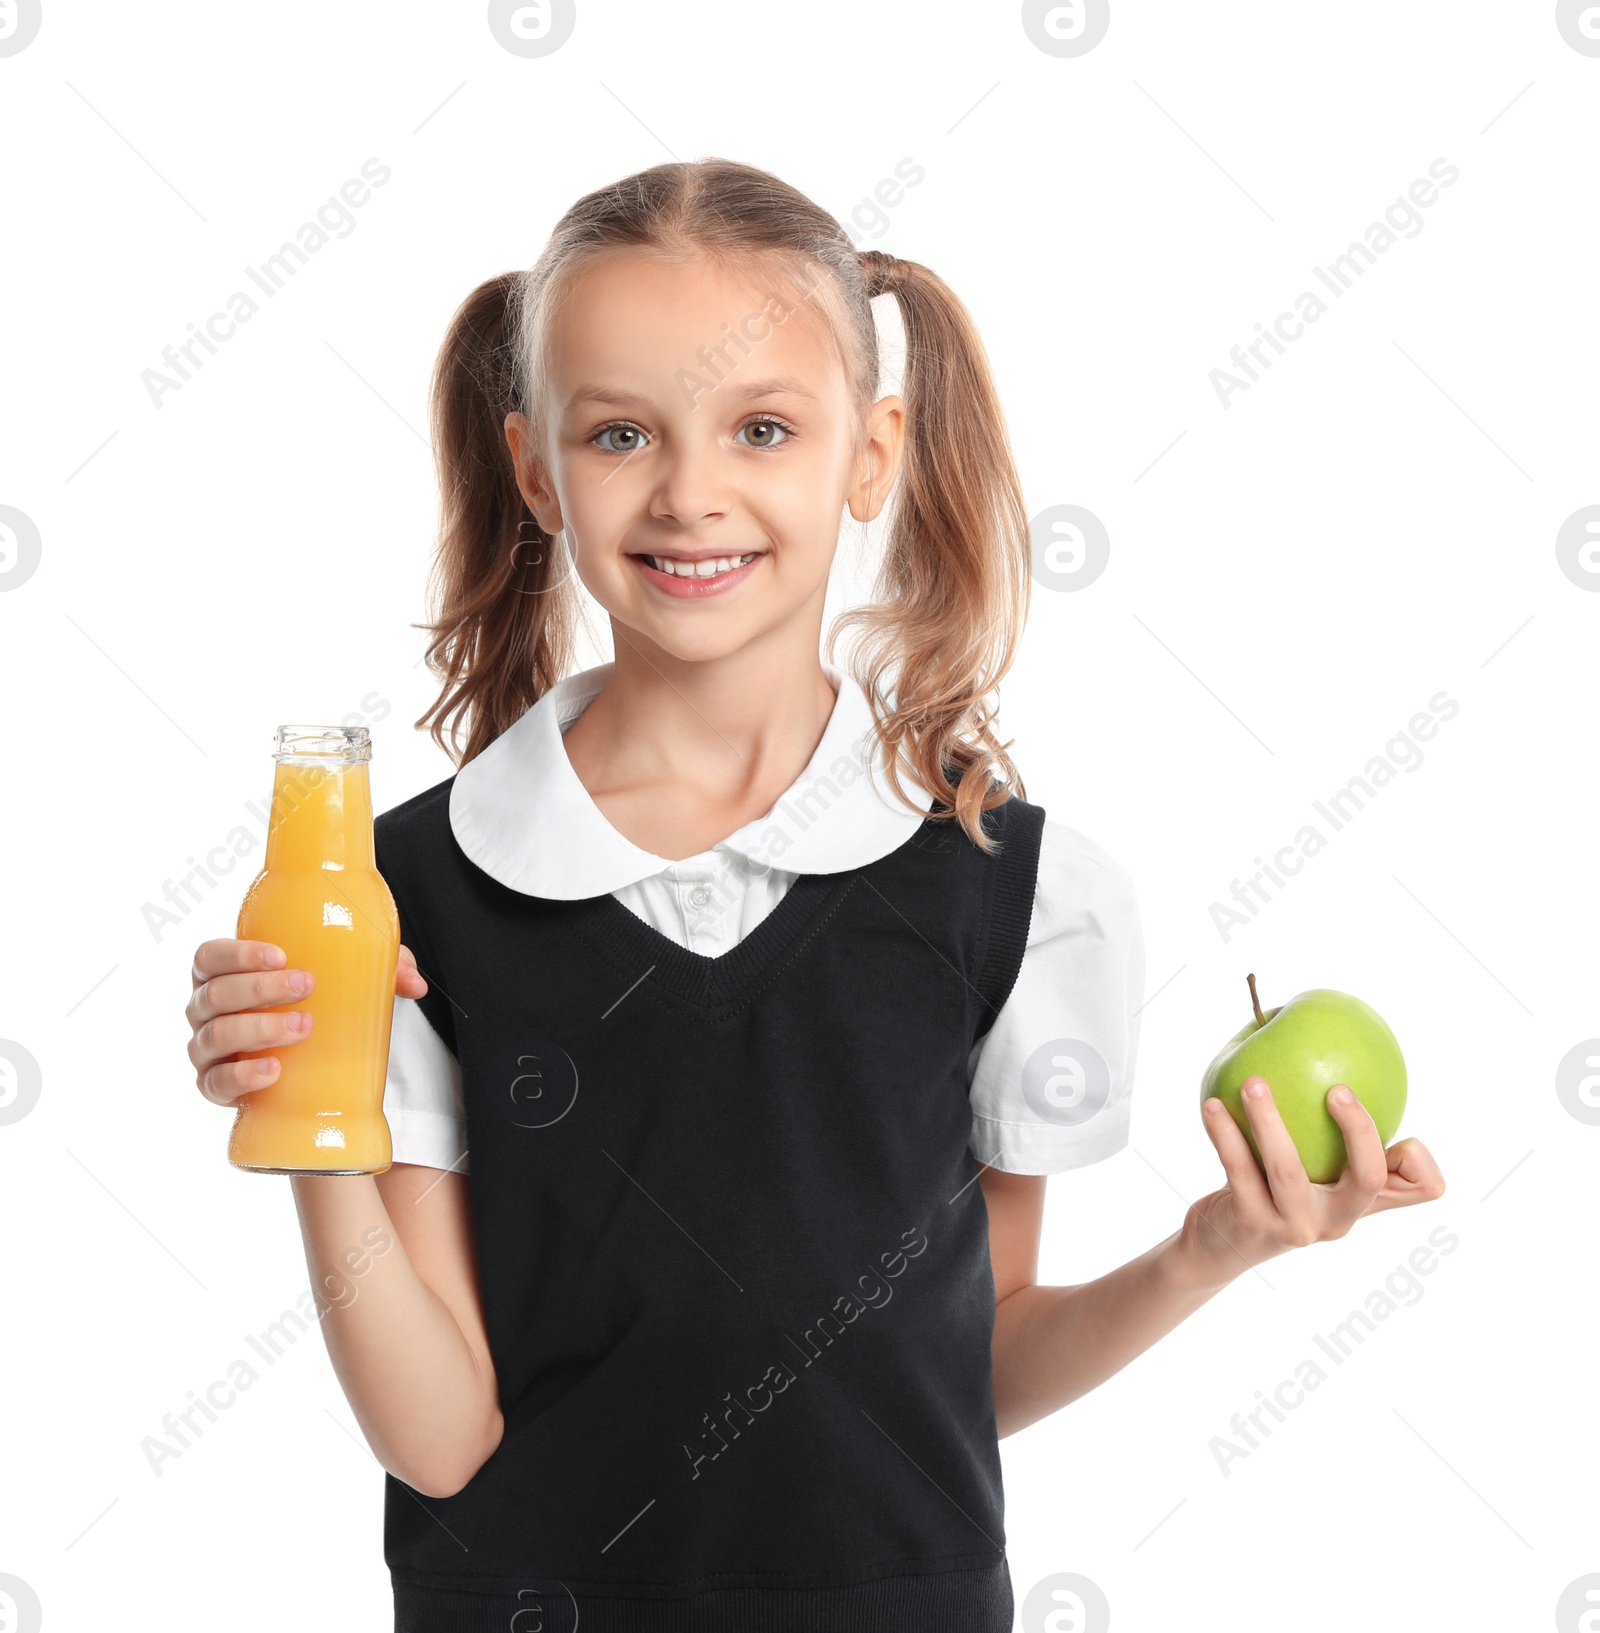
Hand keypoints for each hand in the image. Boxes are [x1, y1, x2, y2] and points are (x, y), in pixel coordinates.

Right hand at [187, 938, 427, 1104]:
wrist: (305, 1066)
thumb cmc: (314, 1006)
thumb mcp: (349, 979)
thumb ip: (383, 969)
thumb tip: (416, 984)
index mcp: (224, 975)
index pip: (210, 957)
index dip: (237, 953)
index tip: (281, 955)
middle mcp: (206, 1011)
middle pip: (215, 994)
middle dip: (260, 988)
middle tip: (307, 985)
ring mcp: (207, 1051)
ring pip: (215, 1036)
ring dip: (258, 1029)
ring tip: (303, 1026)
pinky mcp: (218, 1088)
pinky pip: (215, 1084)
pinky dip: (240, 1076)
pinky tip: (271, 1071)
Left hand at [1179, 1075, 1445, 1282]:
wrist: (1223, 1243)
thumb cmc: (1274, 1190)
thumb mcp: (1313, 1171)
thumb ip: (1332, 1130)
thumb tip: (1331, 1046)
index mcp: (1361, 1202)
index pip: (1422, 1188)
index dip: (1422, 1157)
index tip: (1398, 1123)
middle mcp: (1338, 1220)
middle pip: (1369, 1179)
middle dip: (1360, 1132)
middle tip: (1338, 1089)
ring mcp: (1297, 1226)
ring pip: (1288, 1170)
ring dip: (1268, 1120)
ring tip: (1252, 1082)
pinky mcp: (1254, 1224)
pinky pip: (1239, 1169)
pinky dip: (1225, 1134)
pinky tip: (1213, 1105)